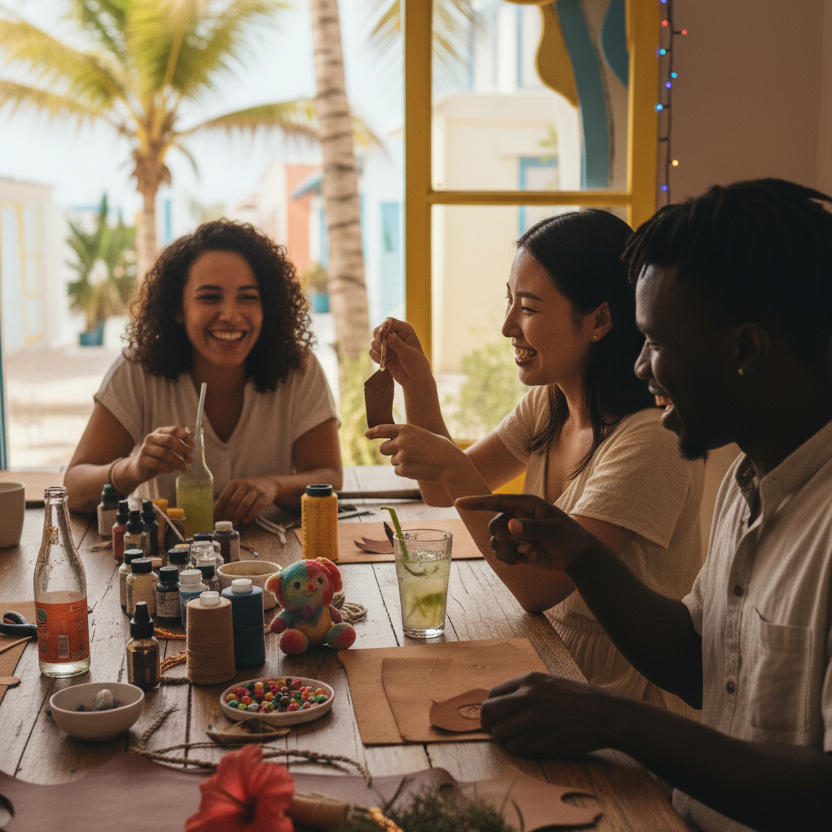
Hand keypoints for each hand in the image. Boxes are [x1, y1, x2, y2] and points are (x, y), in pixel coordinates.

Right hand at [123, 426, 192, 484]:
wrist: (138, 468)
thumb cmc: (157, 457)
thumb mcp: (167, 448)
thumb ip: (178, 446)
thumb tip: (194, 447)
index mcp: (159, 432)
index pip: (174, 430)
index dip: (185, 436)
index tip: (193, 445)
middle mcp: (151, 438)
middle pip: (169, 440)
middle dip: (182, 450)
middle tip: (191, 459)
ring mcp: (145, 449)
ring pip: (164, 453)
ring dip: (177, 462)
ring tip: (184, 468)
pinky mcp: (142, 461)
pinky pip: (158, 464)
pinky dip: (167, 468)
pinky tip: (171, 470)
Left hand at [214, 476, 278, 525]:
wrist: (269, 484)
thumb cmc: (249, 491)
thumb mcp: (238, 490)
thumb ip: (228, 500)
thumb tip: (214, 515)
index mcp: (234, 483)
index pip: (224, 497)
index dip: (219, 509)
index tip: (216, 519)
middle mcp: (244, 484)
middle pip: (233, 501)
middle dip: (227, 514)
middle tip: (224, 524)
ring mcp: (255, 489)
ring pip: (244, 504)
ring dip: (238, 516)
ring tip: (235, 524)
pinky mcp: (264, 496)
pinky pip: (256, 507)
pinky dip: (250, 516)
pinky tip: (245, 522)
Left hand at [364, 423, 461, 481]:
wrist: (450, 463)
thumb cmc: (440, 448)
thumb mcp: (423, 434)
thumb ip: (407, 437)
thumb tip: (393, 445)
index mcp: (406, 429)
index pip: (383, 429)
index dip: (374, 432)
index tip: (367, 435)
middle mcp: (401, 441)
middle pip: (383, 448)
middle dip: (390, 452)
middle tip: (403, 454)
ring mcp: (401, 456)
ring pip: (392, 461)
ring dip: (401, 462)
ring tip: (419, 461)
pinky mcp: (403, 470)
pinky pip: (398, 471)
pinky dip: (405, 472)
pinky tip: (418, 469)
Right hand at [369, 318, 432, 388]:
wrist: (415, 379)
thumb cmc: (417, 365)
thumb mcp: (409, 354)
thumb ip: (399, 345)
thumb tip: (389, 336)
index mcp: (404, 330)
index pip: (389, 321)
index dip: (383, 326)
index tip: (381, 336)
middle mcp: (394, 335)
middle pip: (378, 330)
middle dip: (377, 339)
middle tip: (381, 347)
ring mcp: (388, 345)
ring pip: (374, 342)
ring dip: (377, 349)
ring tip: (385, 357)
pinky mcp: (383, 355)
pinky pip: (372, 352)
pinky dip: (376, 357)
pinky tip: (384, 363)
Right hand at [454, 493, 592, 569]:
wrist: (575, 556)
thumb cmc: (568, 536)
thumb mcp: (554, 531)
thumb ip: (532, 528)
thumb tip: (510, 526)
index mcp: (525, 504)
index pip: (496, 500)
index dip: (477, 502)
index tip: (459, 503)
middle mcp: (516, 516)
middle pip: (494, 525)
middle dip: (506, 540)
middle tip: (526, 549)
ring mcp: (514, 532)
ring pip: (494, 541)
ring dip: (509, 552)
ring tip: (530, 555)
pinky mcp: (514, 547)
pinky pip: (499, 553)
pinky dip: (510, 559)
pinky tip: (526, 561)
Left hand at [480, 672, 622, 755]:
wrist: (603, 714)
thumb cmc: (577, 699)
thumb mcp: (548, 683)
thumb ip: (525, 689)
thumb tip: (501, 702)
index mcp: (528, 680)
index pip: (493, 694)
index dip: (491, 707)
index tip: (495, 715)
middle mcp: (526, 697)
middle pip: (489, 711)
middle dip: (488, 723)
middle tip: (493, 729)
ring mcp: (532, 719)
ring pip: (499, 732)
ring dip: (504, 738)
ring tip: (517, 737)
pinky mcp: (540, 739)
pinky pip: (514, 747)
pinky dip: (518, 748)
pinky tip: (529, 744)